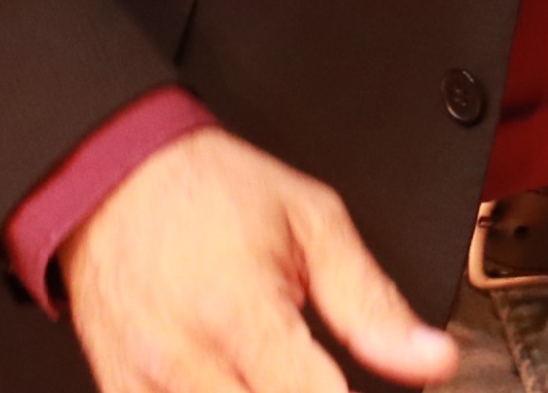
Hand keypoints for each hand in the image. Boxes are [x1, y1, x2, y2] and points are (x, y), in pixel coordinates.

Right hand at [60, 126, 458, 392]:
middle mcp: (186, 359)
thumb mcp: (313, 222)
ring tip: (284, 382)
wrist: (114, 177)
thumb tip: (433, 358)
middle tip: (325, 383)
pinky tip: (241, 387)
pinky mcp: (119, 392)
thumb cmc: (212, 192)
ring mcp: (144, 384)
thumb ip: (372, 303)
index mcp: (242, 312)